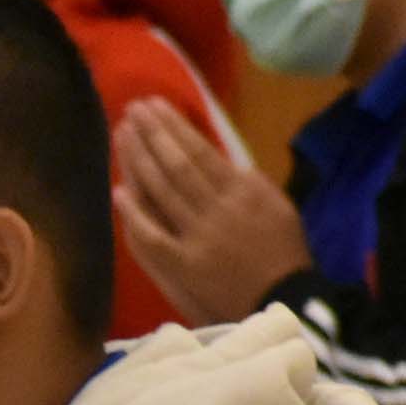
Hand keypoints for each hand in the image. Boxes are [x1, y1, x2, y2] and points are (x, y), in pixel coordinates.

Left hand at [109, 98, 305, 327]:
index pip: (201, 151)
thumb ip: (247, 180)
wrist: (286, 297)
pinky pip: (154, 236)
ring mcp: (200, 236)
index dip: (174, 127)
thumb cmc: (282, 250)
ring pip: (163, 192)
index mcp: (244, 190)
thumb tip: (218, 156)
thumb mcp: (278, 205)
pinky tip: (119, 192)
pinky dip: (136, 214)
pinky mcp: (186, 265)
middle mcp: (220, 208)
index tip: (154, 106)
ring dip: (139, 161)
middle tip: (131, 109)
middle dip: (152, 134)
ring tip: (122, 135)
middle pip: (177, 165)